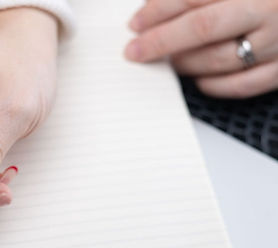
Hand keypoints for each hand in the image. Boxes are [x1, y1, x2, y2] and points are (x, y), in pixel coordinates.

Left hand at [124, 0, 277, 97]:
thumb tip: (160, 4)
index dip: (159, 10)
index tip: (136, 23)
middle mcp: (269, 11)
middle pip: (203, 27)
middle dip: (161, 41)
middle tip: (135, 51)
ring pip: (219, 59)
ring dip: (184, 63)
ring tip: (167, 61)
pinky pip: (242, 86)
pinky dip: (213, 85)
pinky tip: (198, 78)